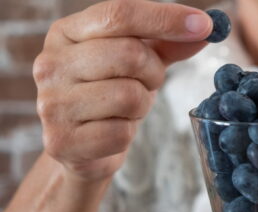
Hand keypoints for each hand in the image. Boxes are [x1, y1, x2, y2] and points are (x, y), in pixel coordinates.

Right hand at [34, 0, 211, 181]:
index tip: (204, 26)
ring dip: (141, 106)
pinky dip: (127, 134)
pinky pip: (121, 133)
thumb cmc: (109, 95)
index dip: (166, 18)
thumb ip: (167, 42)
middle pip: (129, 54)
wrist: (81, 147)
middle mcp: (50, 63)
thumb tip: (205, 27)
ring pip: (129, 96)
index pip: (119, 14)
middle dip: (153, 72)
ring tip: (125, 109)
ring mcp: (51, 103)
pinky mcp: (61, 141)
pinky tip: (112, 131)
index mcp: (66, 33)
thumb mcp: (138, 62)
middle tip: (146, 83)